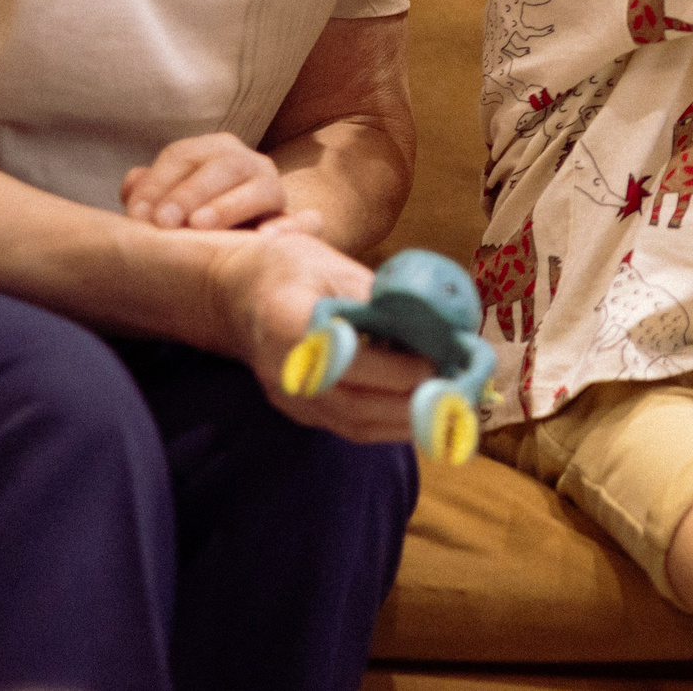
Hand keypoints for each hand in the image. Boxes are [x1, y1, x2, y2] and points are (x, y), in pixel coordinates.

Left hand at [123, 133, 323, 235]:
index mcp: (215, 151)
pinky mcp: (299, 223)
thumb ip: (147, 192)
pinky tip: (265, 239)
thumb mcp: (166, 202)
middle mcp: (250, 164)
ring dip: (230, 206)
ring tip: (199, 226)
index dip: (158, 182)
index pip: (184, 155)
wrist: (239, 240)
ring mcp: (276, 191)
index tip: (137, 214)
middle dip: (190, 192)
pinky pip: (307, 221)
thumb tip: (133, 185)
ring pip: (262, 189)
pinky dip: (292, 227)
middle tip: (162, 222)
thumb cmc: (191, 220)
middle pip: (224, 166)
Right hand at [209, 229, 432, 441]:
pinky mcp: (298, 411)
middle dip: (410, 404)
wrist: (234, 293)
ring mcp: (288, 398)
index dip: (390, 369)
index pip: (343, 358)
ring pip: (352, 424)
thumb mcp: (331, 266)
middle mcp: (283, 371)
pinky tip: (424, 414)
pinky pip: (348, 427)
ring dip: (407, 422)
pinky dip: (390, 425)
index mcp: (287, 323)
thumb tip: (434, 322)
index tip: (432, 363)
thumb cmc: (289, 269)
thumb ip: (375, 298)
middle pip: (351, 404)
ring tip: (453, 407)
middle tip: (459, 392)